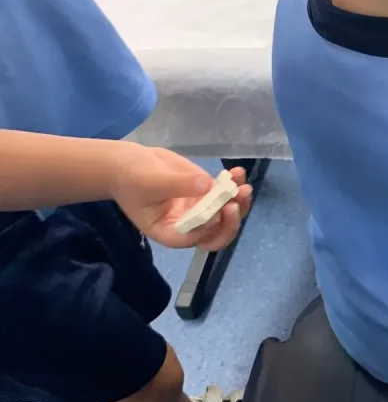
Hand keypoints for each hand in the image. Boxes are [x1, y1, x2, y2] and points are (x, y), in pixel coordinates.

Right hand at [108, 145, 252, 251]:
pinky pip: (226, 193)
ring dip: (240, 203)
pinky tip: (238, 172)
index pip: (193, 239)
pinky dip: (235, 184)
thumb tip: (207, 185)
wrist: (128, 162)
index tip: (217, 211)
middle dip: (231, 222)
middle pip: (216, 233)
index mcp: (169, 231)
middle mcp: (188, 225)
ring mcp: (199, 208)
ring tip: (244, 187)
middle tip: (236, 203)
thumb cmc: (131, 176)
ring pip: (227, 215)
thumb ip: (177, 185)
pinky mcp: (206, 192)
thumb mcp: (149, 181)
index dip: (207, 229)